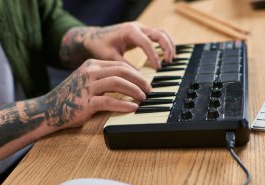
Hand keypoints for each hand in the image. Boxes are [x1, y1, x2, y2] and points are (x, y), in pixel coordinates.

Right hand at [44, 59, 149, 128]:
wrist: (48, 110)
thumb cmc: (71, 97)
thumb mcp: (87, 82)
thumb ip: (104, 79)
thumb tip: (129, 84)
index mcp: (91, 65)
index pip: (119, 65)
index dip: (136, 73)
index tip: (145, 82)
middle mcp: (89, 73)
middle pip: (121, 71)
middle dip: (139, 80)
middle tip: (149, 89)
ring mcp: (87, 87)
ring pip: (117, 83)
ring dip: (134, 91)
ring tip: (143, 98)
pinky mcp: (86, 102)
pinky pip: (109, 101)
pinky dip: (124, 104)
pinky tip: (133, 108)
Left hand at [60, 22, 175, 69]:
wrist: (94, 37)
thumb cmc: (100, 45)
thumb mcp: (110, 57)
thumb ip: (124, 66)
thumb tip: (139, 77)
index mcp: (129, 31)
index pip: (147, 42)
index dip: (154, 56)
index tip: (158, 68)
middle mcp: (137, 27)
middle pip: (159, 34)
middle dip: (167, 47)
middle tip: (168, 62)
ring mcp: (141, 28)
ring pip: (161, 33)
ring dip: (168, 45)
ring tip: (170, 60)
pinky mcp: (142, 33)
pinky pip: (158, 36)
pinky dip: (164, 45)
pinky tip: (165, 57)